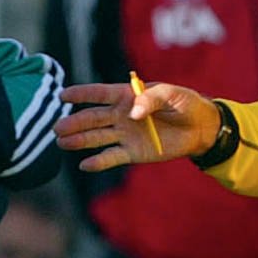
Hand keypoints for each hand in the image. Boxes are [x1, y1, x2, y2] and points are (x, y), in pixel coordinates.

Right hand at [55, 82, 221, 170]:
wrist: (200, 128)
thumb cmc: (186, 103)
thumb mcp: (172, 94)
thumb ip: (151, 99)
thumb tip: (132, 114)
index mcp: (128, 95)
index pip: (99, 93)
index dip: (81, 94)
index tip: (62, 96)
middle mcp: (121, 115)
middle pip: (93, 118)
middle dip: (75, 122)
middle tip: (57, 128)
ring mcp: (125, 134)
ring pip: (97, 137)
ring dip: (79, 140)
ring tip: (62, 143)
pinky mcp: (132, 152)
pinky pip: (112, 157)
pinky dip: (98, 161)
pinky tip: (85, 164)